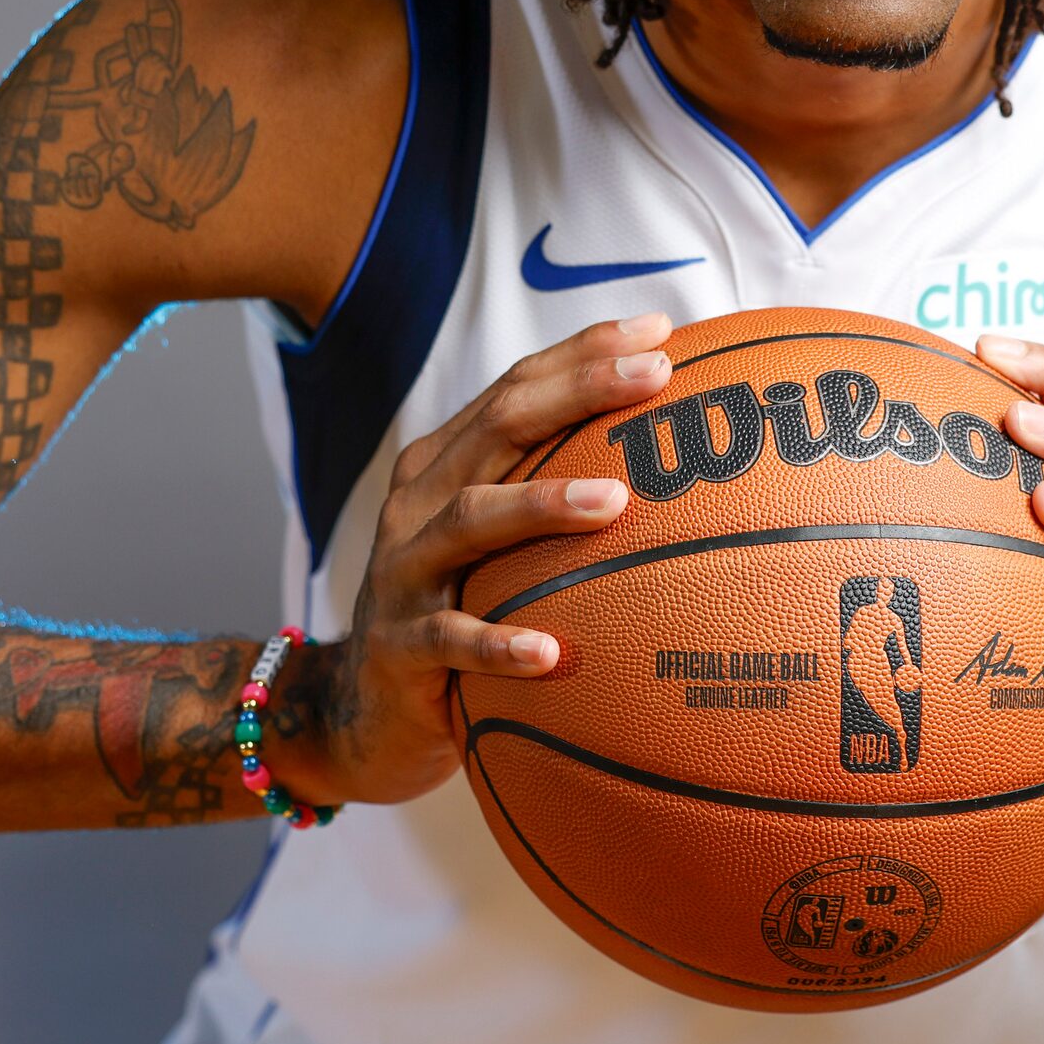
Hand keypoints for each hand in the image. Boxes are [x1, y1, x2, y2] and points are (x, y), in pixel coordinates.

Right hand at [273, 312, 671, 805]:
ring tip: (615, 501)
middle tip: (655, 378)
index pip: (516, 389)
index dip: (585, 354)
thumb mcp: (498, 544)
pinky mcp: (397, 647)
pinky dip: (498, 642)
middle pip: (498, 428)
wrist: (366, 710)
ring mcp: (402, 571)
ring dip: (542, 504)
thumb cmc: (461, 607)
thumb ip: (559, 495)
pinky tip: (552, 652)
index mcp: (445, 464)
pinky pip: (450, 638)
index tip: (661, 334)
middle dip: (579, 393)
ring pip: (470, 520)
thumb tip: (677, 460)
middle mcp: (418, 503)